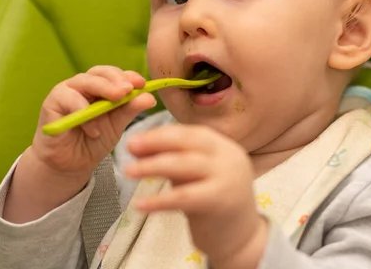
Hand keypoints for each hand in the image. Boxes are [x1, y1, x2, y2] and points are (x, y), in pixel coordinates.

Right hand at [33, 65, 156, 178]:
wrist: (71, 165)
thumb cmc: (93, 141)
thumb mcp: (116, 126)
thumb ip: (129, 110)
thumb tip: (150, 97)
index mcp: (100, 87)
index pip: (115, 74)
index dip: (128, 76)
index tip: (142, 84)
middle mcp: (83, 85)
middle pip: (100, 72)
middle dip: (116, 80)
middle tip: (128, 90)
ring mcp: (66, 91)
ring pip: (84, 81)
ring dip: (102, 90)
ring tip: (115, 103)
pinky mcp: (52, 102)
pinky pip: (68, 99)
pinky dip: (82, 111)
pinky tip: (93, 130)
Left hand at [124, 124, 267, 267]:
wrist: (242, 238)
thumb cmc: (213, 202)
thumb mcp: (195, 175)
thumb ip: (172, 159)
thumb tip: (137, 147)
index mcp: (222, 146)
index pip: (189, 132)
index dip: (160, 133)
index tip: (135, 137)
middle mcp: (227, 157)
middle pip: (186, 142)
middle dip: (154, 142)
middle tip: (129, 146)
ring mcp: (226, 177)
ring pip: (182, 165)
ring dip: (151, 166)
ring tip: (127, 171)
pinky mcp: (220, 201)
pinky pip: (183, 197)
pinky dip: (158, 200)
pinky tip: (140, 204)